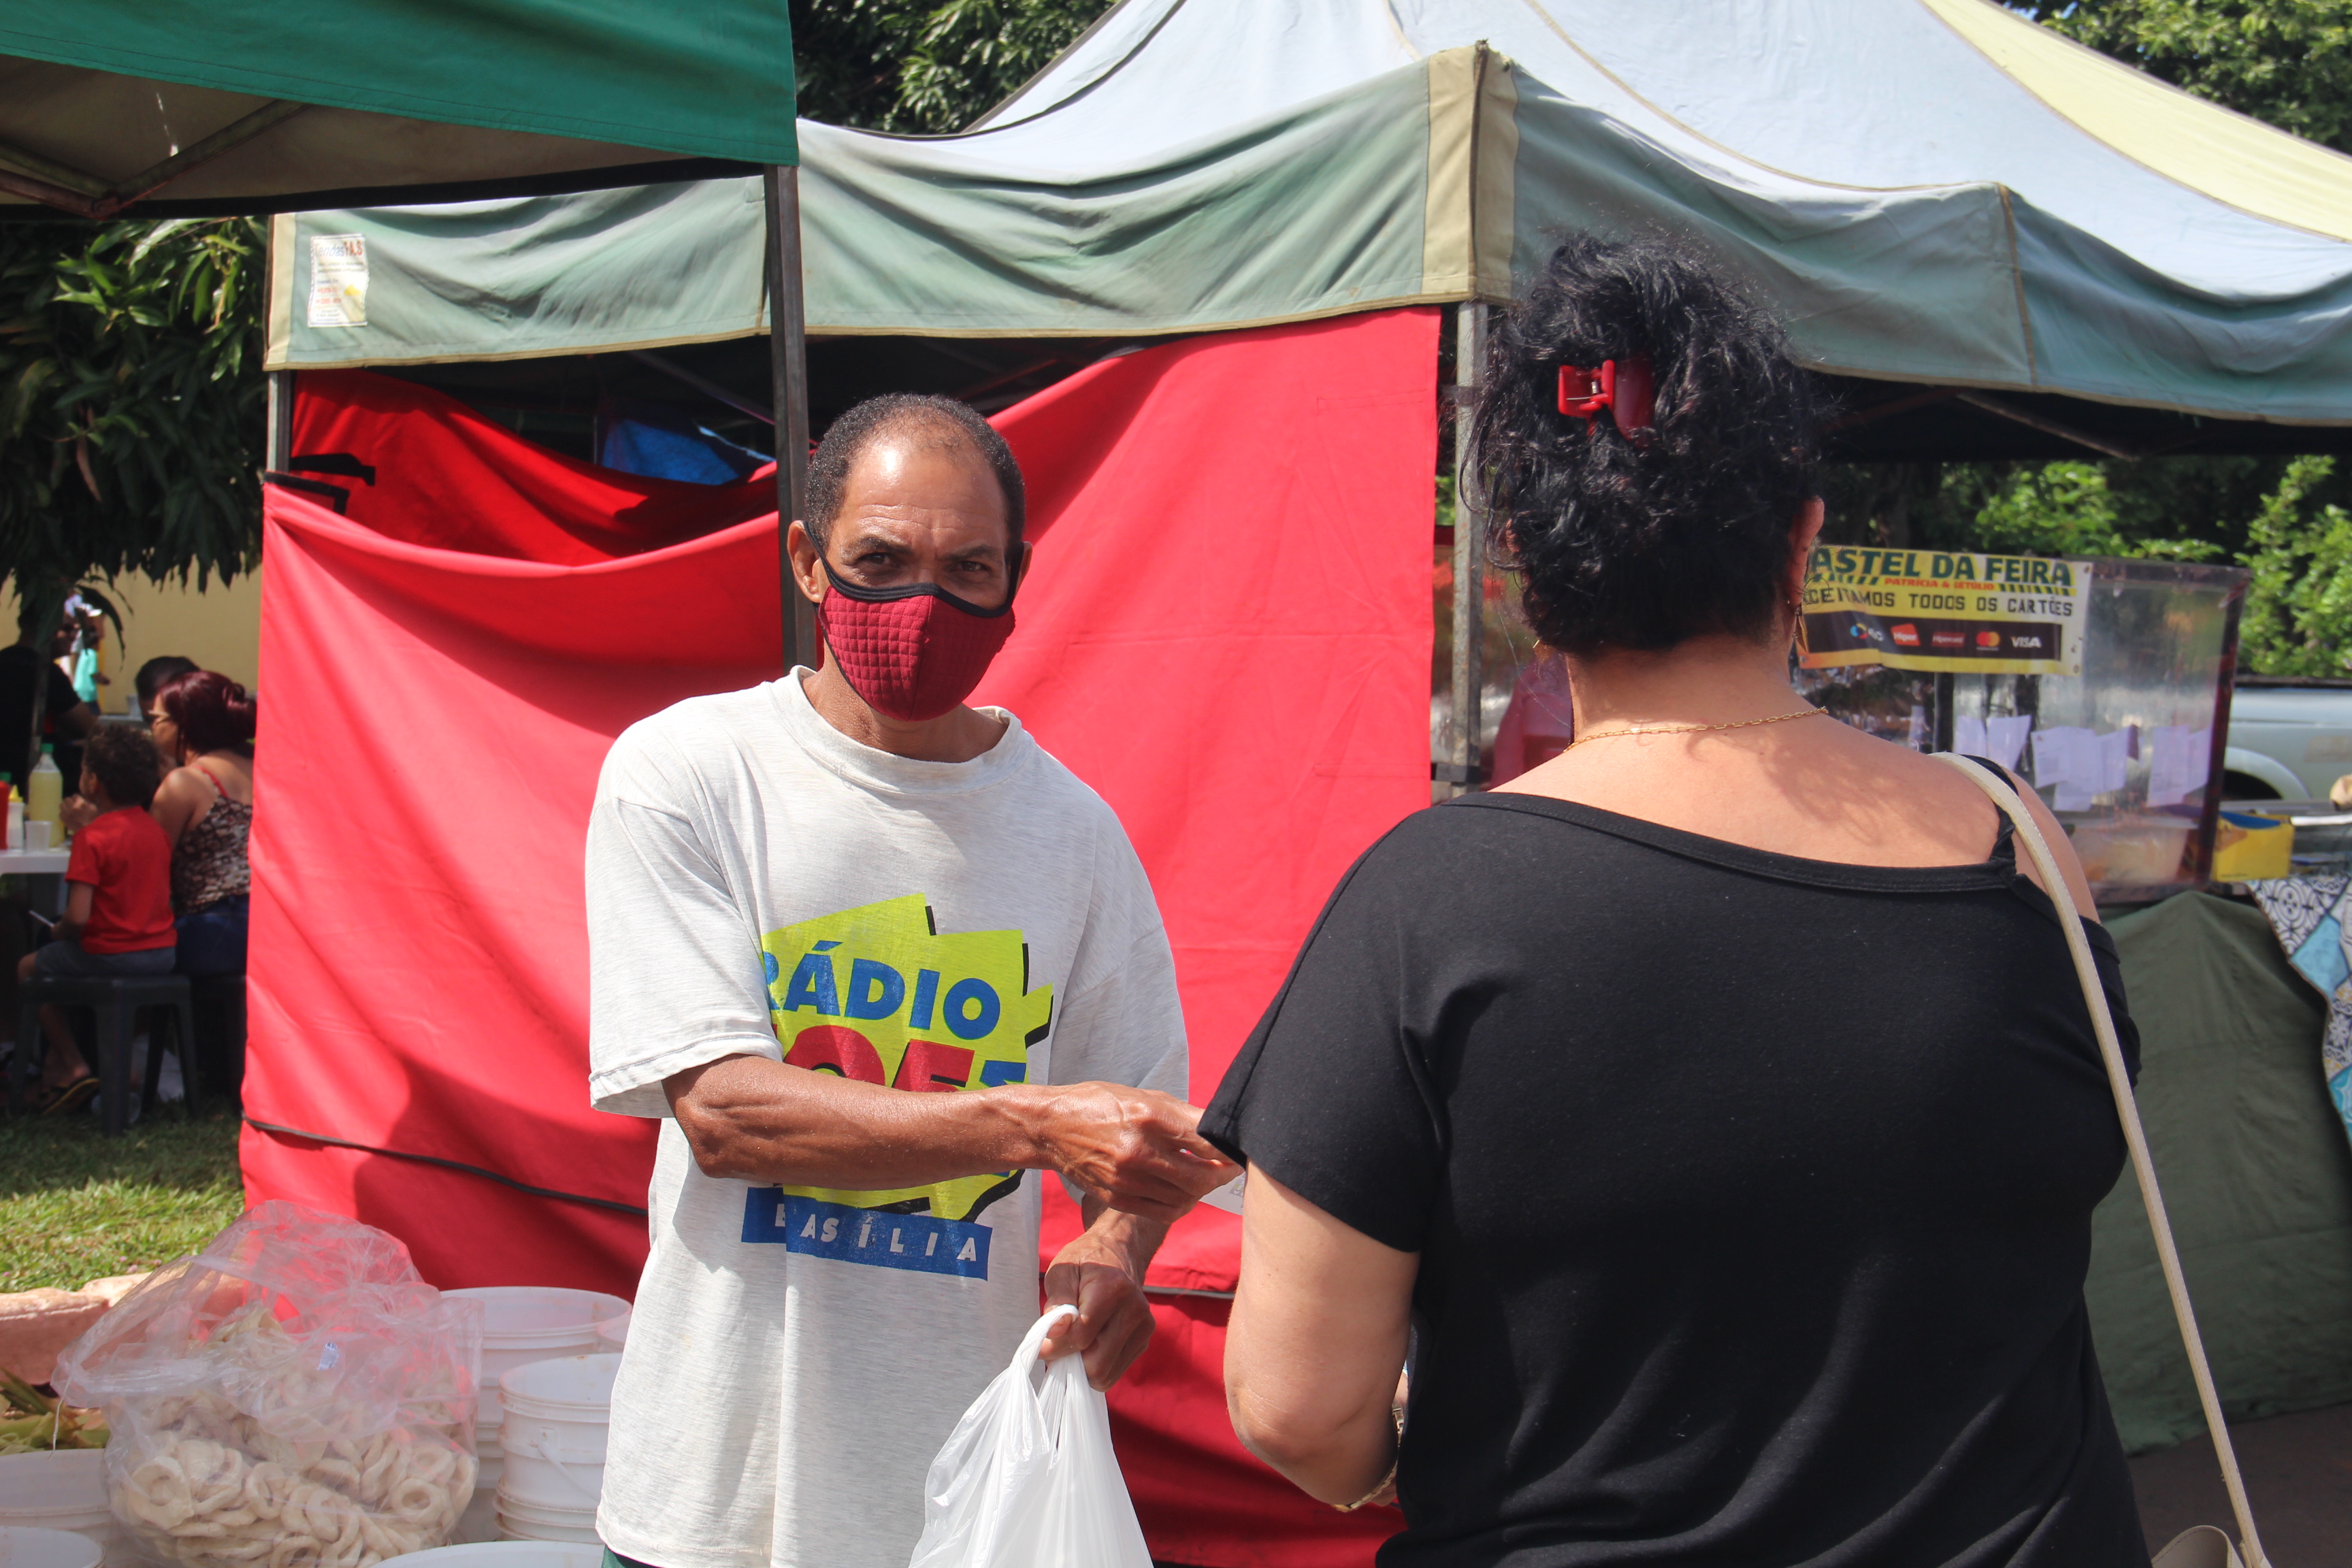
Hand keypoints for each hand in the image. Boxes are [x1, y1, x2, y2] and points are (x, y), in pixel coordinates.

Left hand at [58, 795, 95, 833]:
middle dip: (70, 801)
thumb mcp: (94, 808)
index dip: (77, 798)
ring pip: (61, 805)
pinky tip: (68, 816)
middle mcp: (71, 806)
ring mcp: (66, 813)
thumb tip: (83, 800)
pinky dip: (63, 813)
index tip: (79, 801)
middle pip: (66, 799)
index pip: (75, 795)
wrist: (88, 831)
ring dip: (65, 806)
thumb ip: (87, 802)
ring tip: (69, 809)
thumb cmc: (93, 819)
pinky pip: (60, 813)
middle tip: (73, 805)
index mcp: (80, 803)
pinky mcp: (63, 819)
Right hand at [1028, 1083, 1235, 1222]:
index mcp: (1150, 1117)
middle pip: (1199, 1177)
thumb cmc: (1102, 1104)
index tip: (1238, 1151)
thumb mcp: (1144, 1097)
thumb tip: (1219, 1132)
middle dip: (1221, 1176)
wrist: (1053, 1128)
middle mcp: (1139, 1151)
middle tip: (1228, 1168)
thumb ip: (1184, 1116)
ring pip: (1185, 1199)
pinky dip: (1182, 1205)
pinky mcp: (1118, 1198)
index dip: (1229, 1151)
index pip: (1205, 1140)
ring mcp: (1127, 1180)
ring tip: (1205, 1179)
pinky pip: (1164, 1212)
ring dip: (1202, 1192)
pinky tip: (1184, 1192)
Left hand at [1041, 1227, 1155, 1389]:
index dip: (1055, 1347)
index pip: (1081, 1336)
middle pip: (1097, 1364)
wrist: (1117, 1252)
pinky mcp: (1143, 1340)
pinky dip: (1097, 1367)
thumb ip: (1057, 1302)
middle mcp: (1134, 1310)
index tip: (1041, 1345)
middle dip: (1070, 1362)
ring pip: (1106, 1374)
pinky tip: (1090, 1346)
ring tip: (1073, 1346)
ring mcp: (1143, 1327)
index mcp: (1113, 1289)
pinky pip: (1115, 1371)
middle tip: (1057, 1347)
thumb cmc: (1084, 1262)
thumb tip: (1055, 1333)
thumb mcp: (1062, 1271)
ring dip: (1083, 1368)